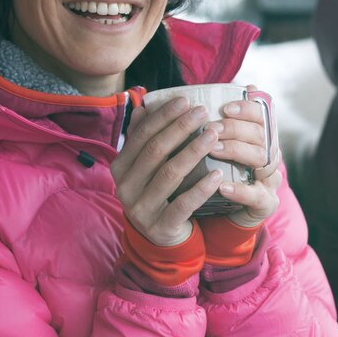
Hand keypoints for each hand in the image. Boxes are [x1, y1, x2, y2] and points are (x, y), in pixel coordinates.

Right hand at [112, 97, 224, 245]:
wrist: (160, 237)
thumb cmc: (157, 192)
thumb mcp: (145, 167)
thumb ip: (142, 139)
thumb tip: (142, 107)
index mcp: (119, 168)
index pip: (141, 135)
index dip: (163, 116)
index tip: (185, 100)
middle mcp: (125, 187)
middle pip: (155, 151)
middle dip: (180, 128)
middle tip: (203, 112)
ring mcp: (140, 209)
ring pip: (169, 174)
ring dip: (193, 151)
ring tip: (213, 135)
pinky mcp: (160, 227)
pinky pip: (183, 204)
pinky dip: (201, 188)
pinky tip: (218, 174)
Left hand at [211, 86, 282, 228]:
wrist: (229, 213)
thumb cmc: (225, 172)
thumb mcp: (226, 145)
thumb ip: (229, 120)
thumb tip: (245, 87)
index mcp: (264, 138)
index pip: (264, 116)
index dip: (248, 110)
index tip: (226, 107)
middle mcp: (271, 156)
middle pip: (262, 136)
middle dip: (236, 129)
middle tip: (212, 128)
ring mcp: (270, 180)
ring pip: (262, 161)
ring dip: (236, 152)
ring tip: (214, 150)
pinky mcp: (266, 203)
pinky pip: (257, 196)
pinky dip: (240, 190)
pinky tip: (222, 186)